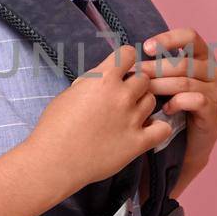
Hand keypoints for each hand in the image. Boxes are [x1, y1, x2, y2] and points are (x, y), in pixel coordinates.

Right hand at [27, 43, 175, 192]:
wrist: (54, 161)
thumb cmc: (55, 127)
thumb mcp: (70, 92)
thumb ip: (93, 80)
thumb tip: (108, 75)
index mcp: (103, 80)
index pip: (129, 54)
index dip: (125, 61)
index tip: (121, 70)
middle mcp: (121, 96)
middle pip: (144, 78)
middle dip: (134, 85)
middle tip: (122, 97)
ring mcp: (131, 119)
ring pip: (151, 100)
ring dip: (142, 105)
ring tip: (128, 115)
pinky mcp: (138, 142)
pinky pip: (162, 129)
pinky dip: (158, 128)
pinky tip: (146, 130)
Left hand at [140, 27, 216, 196]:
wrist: (188, 142)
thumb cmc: (172, 105)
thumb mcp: (164, 81)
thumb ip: (155, 66)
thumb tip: (125, 54)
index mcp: (203, 56)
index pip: (190, 36)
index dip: (169, 39)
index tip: (146, 48)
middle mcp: (213, 70)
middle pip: (184, 62)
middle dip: (157, 68)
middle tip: (137, 75)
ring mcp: (216, 91)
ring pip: (185, 81)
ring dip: (161, 86)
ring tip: (144, 92)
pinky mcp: (214, 111)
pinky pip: (195, 100)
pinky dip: (176, 102)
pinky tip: (165, 108)